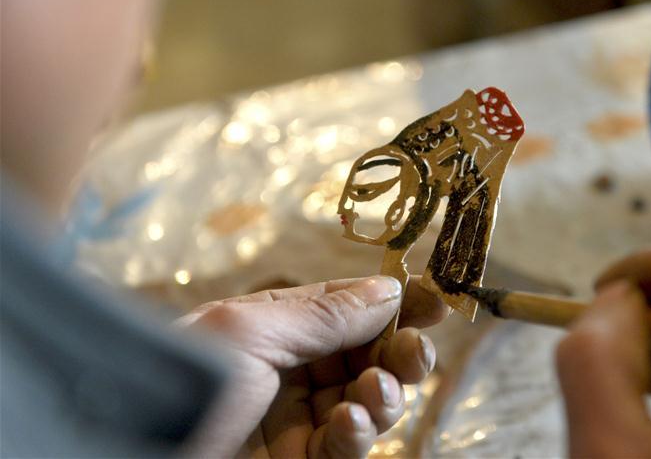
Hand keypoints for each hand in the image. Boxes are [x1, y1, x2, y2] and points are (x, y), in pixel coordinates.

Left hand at [176, 275, 447, 457]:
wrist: (131, 451)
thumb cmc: (180, 381)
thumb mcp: (250, 333)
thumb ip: (324, 313)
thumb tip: (389, 289)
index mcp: (277, 325)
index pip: (351, 307)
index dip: (396, 302)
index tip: (438, 299)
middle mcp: (291, 368)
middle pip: (368, 356)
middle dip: (399, 353)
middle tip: (416, 352)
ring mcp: (295, 419)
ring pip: (366, 402)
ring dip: (383, 396)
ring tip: (373, 395)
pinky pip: (346, 447)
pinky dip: (357, 436)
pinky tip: (348, 424)